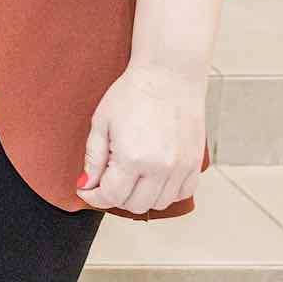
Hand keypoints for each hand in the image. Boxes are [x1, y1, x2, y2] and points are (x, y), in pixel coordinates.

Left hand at [78, 62, 207, 213]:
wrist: (169, 76)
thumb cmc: (132, 94)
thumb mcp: (101, 123)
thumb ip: (93, 158)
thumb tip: (86, 184)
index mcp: (132, 158)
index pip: (111, 196)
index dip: (94, 196)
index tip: (86, 189)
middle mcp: (160, 168)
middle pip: (135, 205)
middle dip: (115, 196)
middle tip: (106, 180)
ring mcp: (181, 168)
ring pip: (160, 204)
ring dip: (141, 196)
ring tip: (130, 175)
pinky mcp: (196, 163)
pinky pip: (183, 193)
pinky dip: (166, 192)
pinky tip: (153, 176)